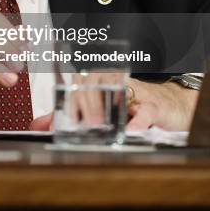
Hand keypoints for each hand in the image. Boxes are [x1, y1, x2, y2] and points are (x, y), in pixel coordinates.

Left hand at [30, 77, 198, 132]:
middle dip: (86, 103)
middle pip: (95, 81)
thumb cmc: (131, 106)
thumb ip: (70, 116)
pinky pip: (144, 112)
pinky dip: (135, 122)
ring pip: (116, 91)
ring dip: (105, 108)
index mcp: (100, 80)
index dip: (70, 96)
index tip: (66, 116)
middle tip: (83, 123)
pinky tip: (129, 130)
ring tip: (98, 125)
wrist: (169, 105)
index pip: (79, 81)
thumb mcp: (100, 110)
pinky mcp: (156, 106)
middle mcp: (116, 82)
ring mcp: (137, 92)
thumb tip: (40, 124)